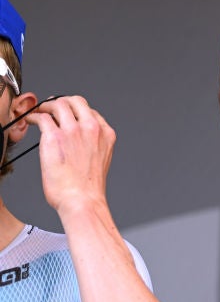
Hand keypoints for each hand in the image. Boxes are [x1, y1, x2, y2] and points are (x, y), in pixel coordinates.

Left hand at [23, 96, 114, 214]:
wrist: (82, 199)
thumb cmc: (89, 187)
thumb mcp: (101, 159)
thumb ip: (93, 144)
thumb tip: (78, 141)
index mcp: (105, 133)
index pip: (90, 111)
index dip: (76, 111)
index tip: (67, 114)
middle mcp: (91, 128)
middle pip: (76, 101)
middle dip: (62, 102)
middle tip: (52, 107)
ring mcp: (73, 131)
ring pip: (58, 104)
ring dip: (47, 106)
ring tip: (40, 111)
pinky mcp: (54, 137)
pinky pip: (42, 117)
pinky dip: (34, 116)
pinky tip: (32, 121)